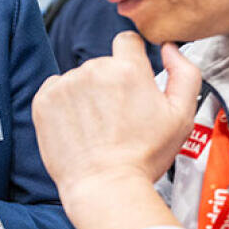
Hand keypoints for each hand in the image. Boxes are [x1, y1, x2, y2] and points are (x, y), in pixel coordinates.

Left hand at [31, 33, 201, 205]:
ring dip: (87, 94)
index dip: (132, 59)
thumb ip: (184, 73)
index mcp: (127, 69)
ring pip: (79, 78)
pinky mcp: (44, 100)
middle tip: (118, 117)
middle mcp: (94, 70)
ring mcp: (65, 84)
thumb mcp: (182, 114)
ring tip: (98, 126)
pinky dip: (64, 104)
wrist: (105, 186)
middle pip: (103, 64)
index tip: (131, 80)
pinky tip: (78, 126)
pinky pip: (55, 90)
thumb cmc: (143, 156)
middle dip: (110, 84)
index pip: (127, 42)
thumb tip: (168, 49)